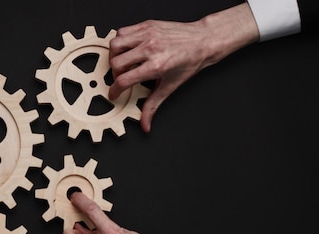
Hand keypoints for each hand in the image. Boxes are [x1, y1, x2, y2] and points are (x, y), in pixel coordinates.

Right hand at [108, 3, 258, 131]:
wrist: (203, 40)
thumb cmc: (190, 62)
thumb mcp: (170, 87)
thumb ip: (152, 106)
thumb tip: (145, 123)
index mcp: (156, 66)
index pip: (123, 80)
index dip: (115, 91)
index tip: (115, 93)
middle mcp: (150, 49)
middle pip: (116, 63)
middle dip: (115, 74)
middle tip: (122, 77)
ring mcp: (147, 35)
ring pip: (115, 44)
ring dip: (114, 55)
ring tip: (122, 62)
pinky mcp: (146, 25)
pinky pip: (122, 31)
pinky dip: (120, 41)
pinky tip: (128, 49)